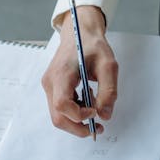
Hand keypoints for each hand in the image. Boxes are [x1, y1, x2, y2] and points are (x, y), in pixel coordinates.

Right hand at [41, 5, 117, 136]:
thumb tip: (105, 115)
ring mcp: (50, 86)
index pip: (62, 105)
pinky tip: (89, 101)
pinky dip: (75, 111)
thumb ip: (108, 91)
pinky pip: (61, 107)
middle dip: (78, 127)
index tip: (95, 111)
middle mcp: (51, 82)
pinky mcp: (54, 87)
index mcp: (61, 74)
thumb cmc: (92, 45)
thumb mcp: (108, 65)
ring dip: (77, 119)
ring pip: (58, 115)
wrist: (79, 32)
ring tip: (95, 107)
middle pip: (57, 117)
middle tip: (98, 128)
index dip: (79, 115)